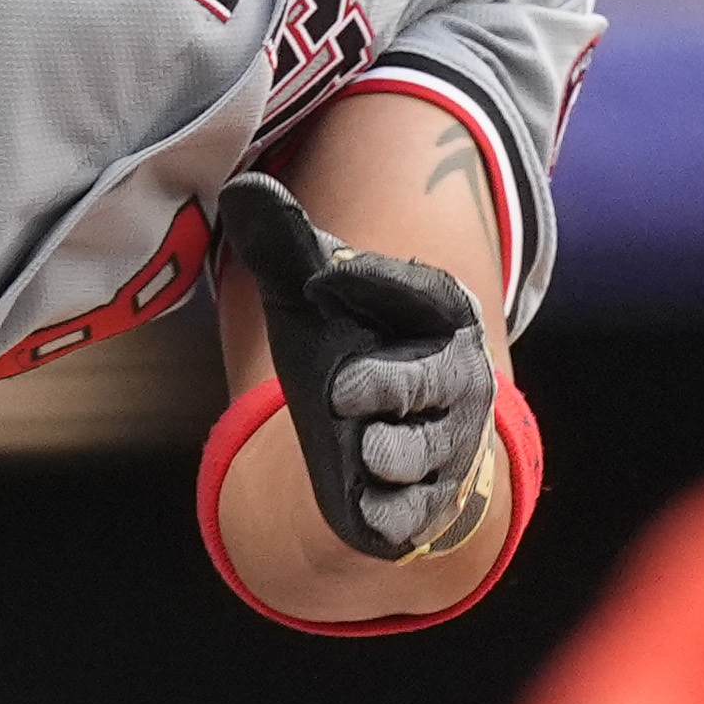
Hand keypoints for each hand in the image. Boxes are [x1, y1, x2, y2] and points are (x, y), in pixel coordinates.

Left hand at [216, 172, 495, 561]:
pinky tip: (366, 506)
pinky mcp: (431, 505)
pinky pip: (416, 515)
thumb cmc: (346, 342)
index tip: (319, 272)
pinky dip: (391, 514)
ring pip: (426, 454)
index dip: (373, 280)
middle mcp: (460, 377)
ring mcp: (451, 445)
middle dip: (391, 385)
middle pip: (434, 380)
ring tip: (361, 446)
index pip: (423, 289)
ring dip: (391, 453)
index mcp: (442, 311)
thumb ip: (284, 244)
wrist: (367, 431)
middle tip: (341, 389)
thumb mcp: (310, 293)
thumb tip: (242, 188)